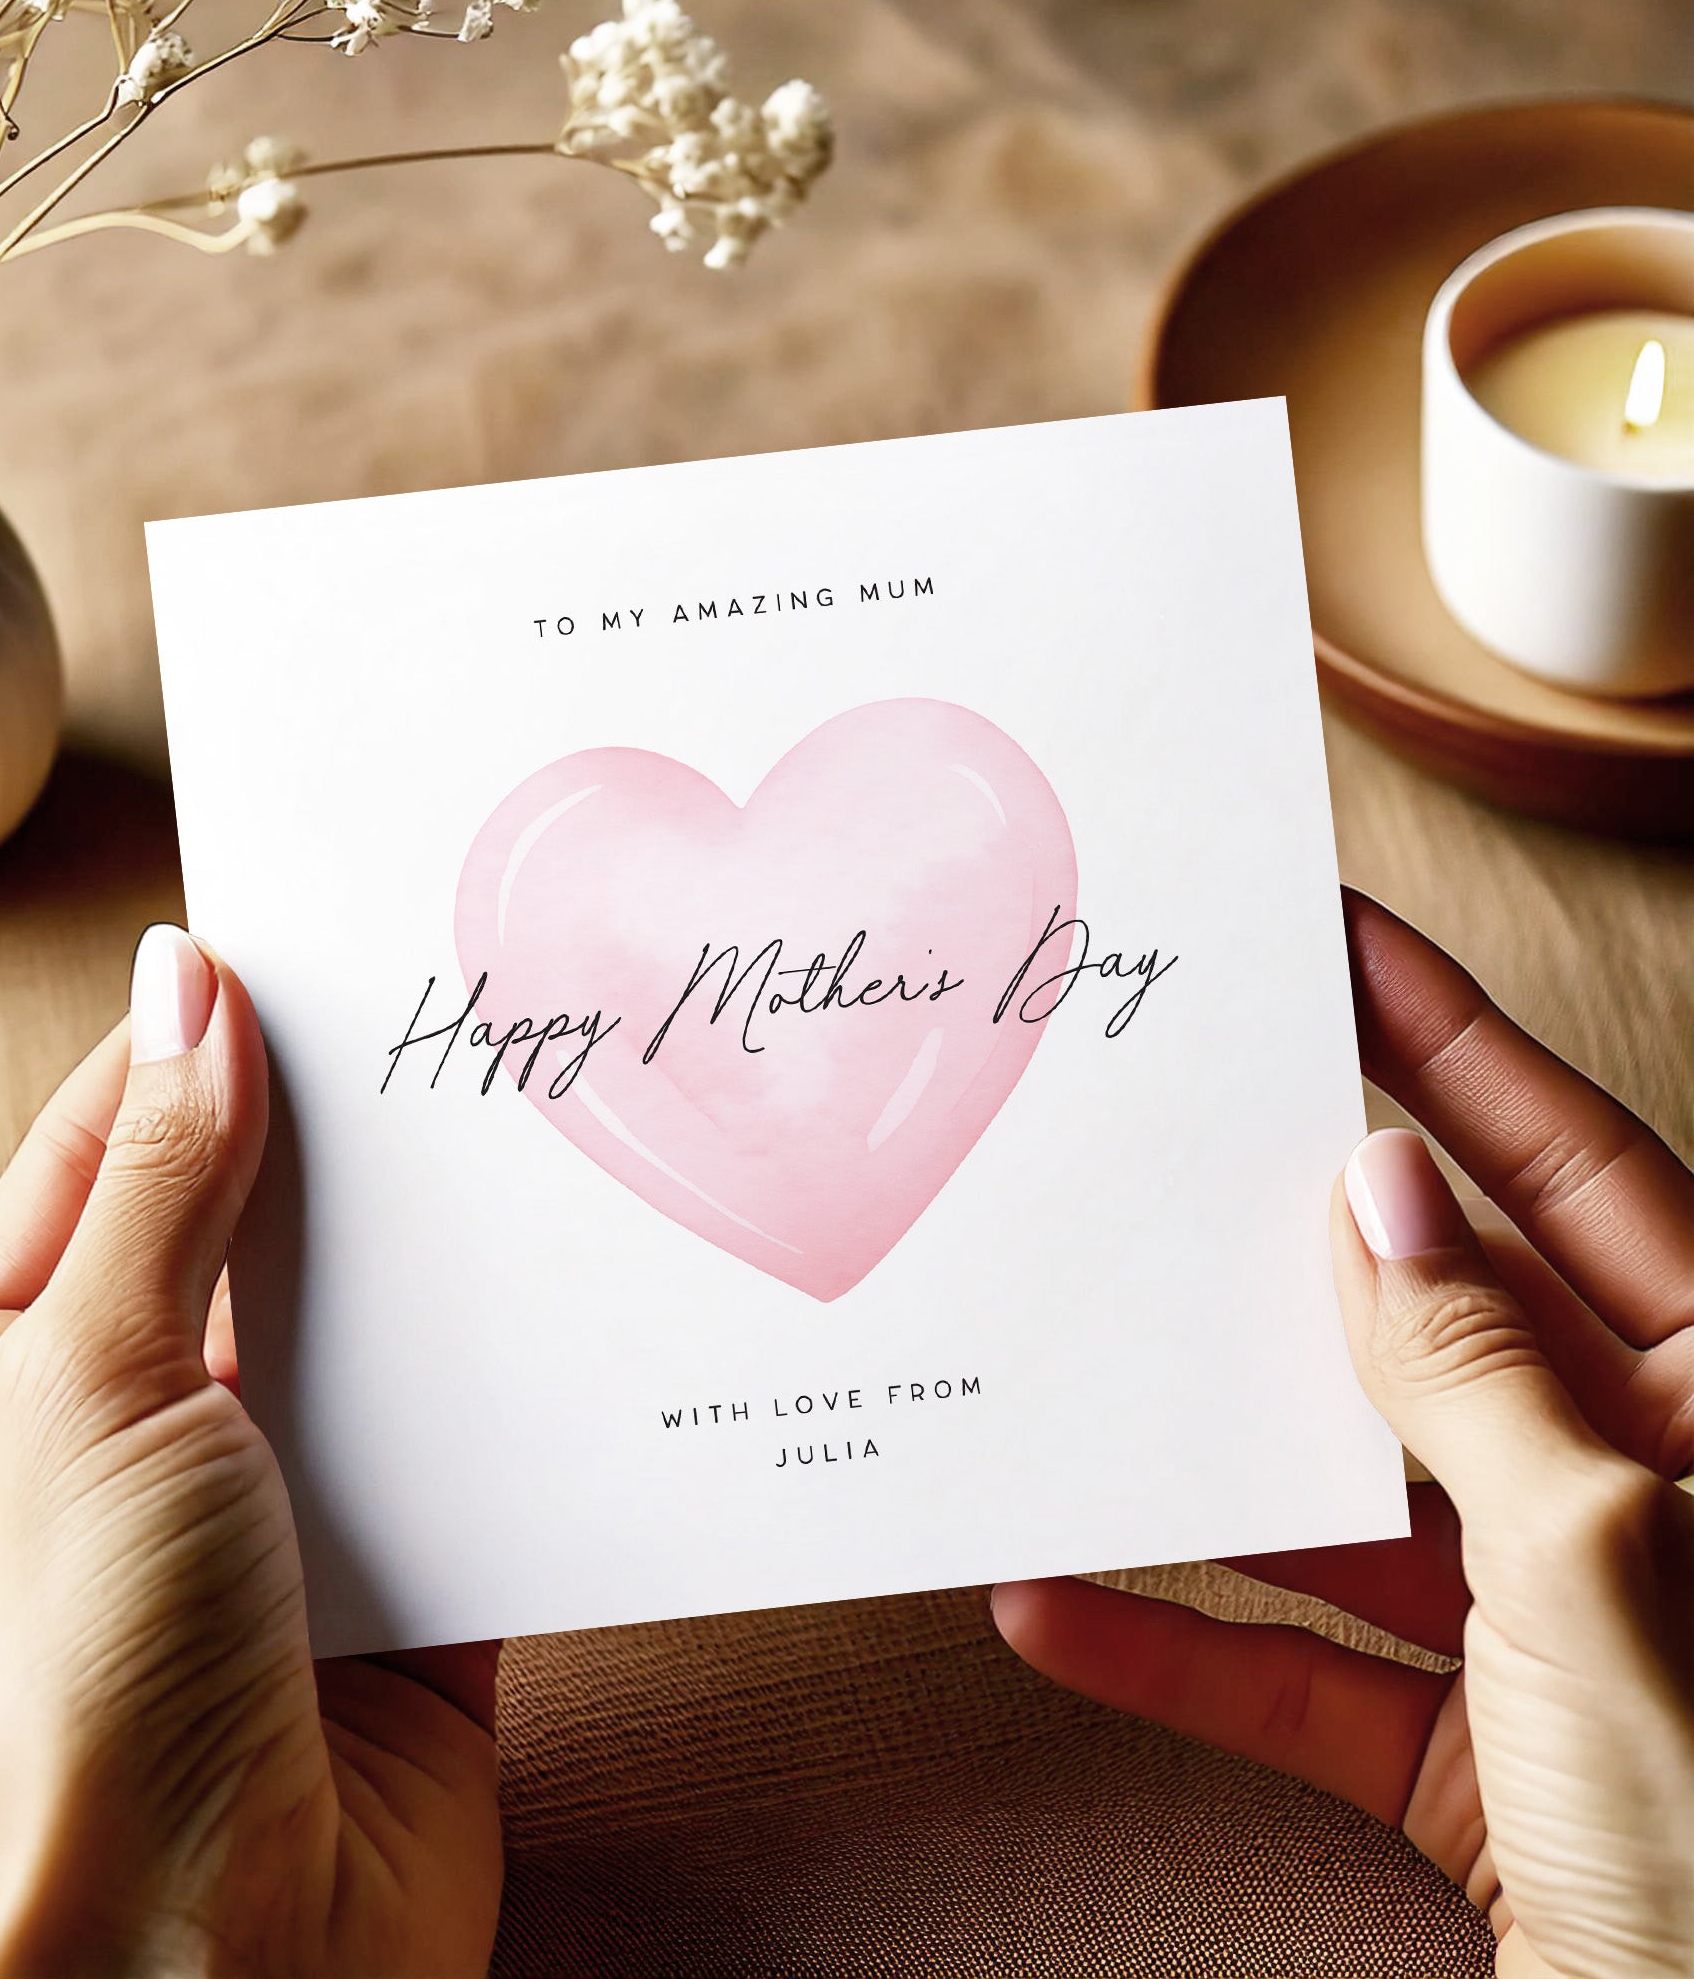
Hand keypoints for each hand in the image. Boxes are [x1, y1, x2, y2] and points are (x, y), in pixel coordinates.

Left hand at [0, 926, 502, 1978]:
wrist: (230, 1970)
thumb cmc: (87, 1696)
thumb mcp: (93, 1387)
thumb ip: (163, 1185)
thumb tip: (186, 986)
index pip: (99, 1163)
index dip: (187, 1050)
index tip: (291, 954)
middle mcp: (133, 1443)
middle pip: (242, 1237)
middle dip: (330, 1147)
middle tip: (430, 1026)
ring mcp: (274, 1514)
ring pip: (366, 1332)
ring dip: (430, 1261)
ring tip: (512, 1137)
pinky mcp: (405, 1580)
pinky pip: (466, 1439)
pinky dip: (512, 1379)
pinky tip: (570, 1299)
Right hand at [994, 892, 1693, 1978]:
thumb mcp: (1600, 1563)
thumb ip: (1478, 1374)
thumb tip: (1386, 1197)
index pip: (1580, 1170)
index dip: (1457, 1044)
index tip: (1342, 944)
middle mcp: (1640, 1495)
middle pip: (1443, 1317)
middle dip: (1303, 1237)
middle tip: (1184, 1127)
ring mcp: (1552, 1626)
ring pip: (1351, 1492)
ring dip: (1209, 1455)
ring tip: (1087, 1368)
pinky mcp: (1472, 1750)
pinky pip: (1302, 1668)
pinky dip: (1181, 1643)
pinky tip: (1059, 1607)